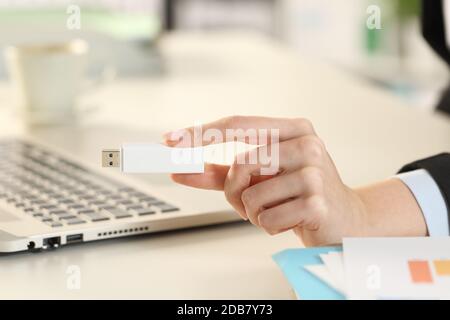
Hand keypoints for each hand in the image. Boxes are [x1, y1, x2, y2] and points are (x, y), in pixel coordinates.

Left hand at [164, 116, 426, 245]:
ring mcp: (315, 173)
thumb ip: (222, 172)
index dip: (200, 133)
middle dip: (234, 190)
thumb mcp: (262, 176)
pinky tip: (290, 221)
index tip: (169, 141)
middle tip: (248, 201)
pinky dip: (268, 226)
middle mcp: (306, 144)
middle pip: (240, 163)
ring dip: (252, 211)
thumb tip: (181, 169)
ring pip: (249, 195)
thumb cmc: (299, 193)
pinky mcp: (317, 203)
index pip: (238, 124)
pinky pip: (265, 219)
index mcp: (293, 129)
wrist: (344, 219)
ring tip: (276, 209)